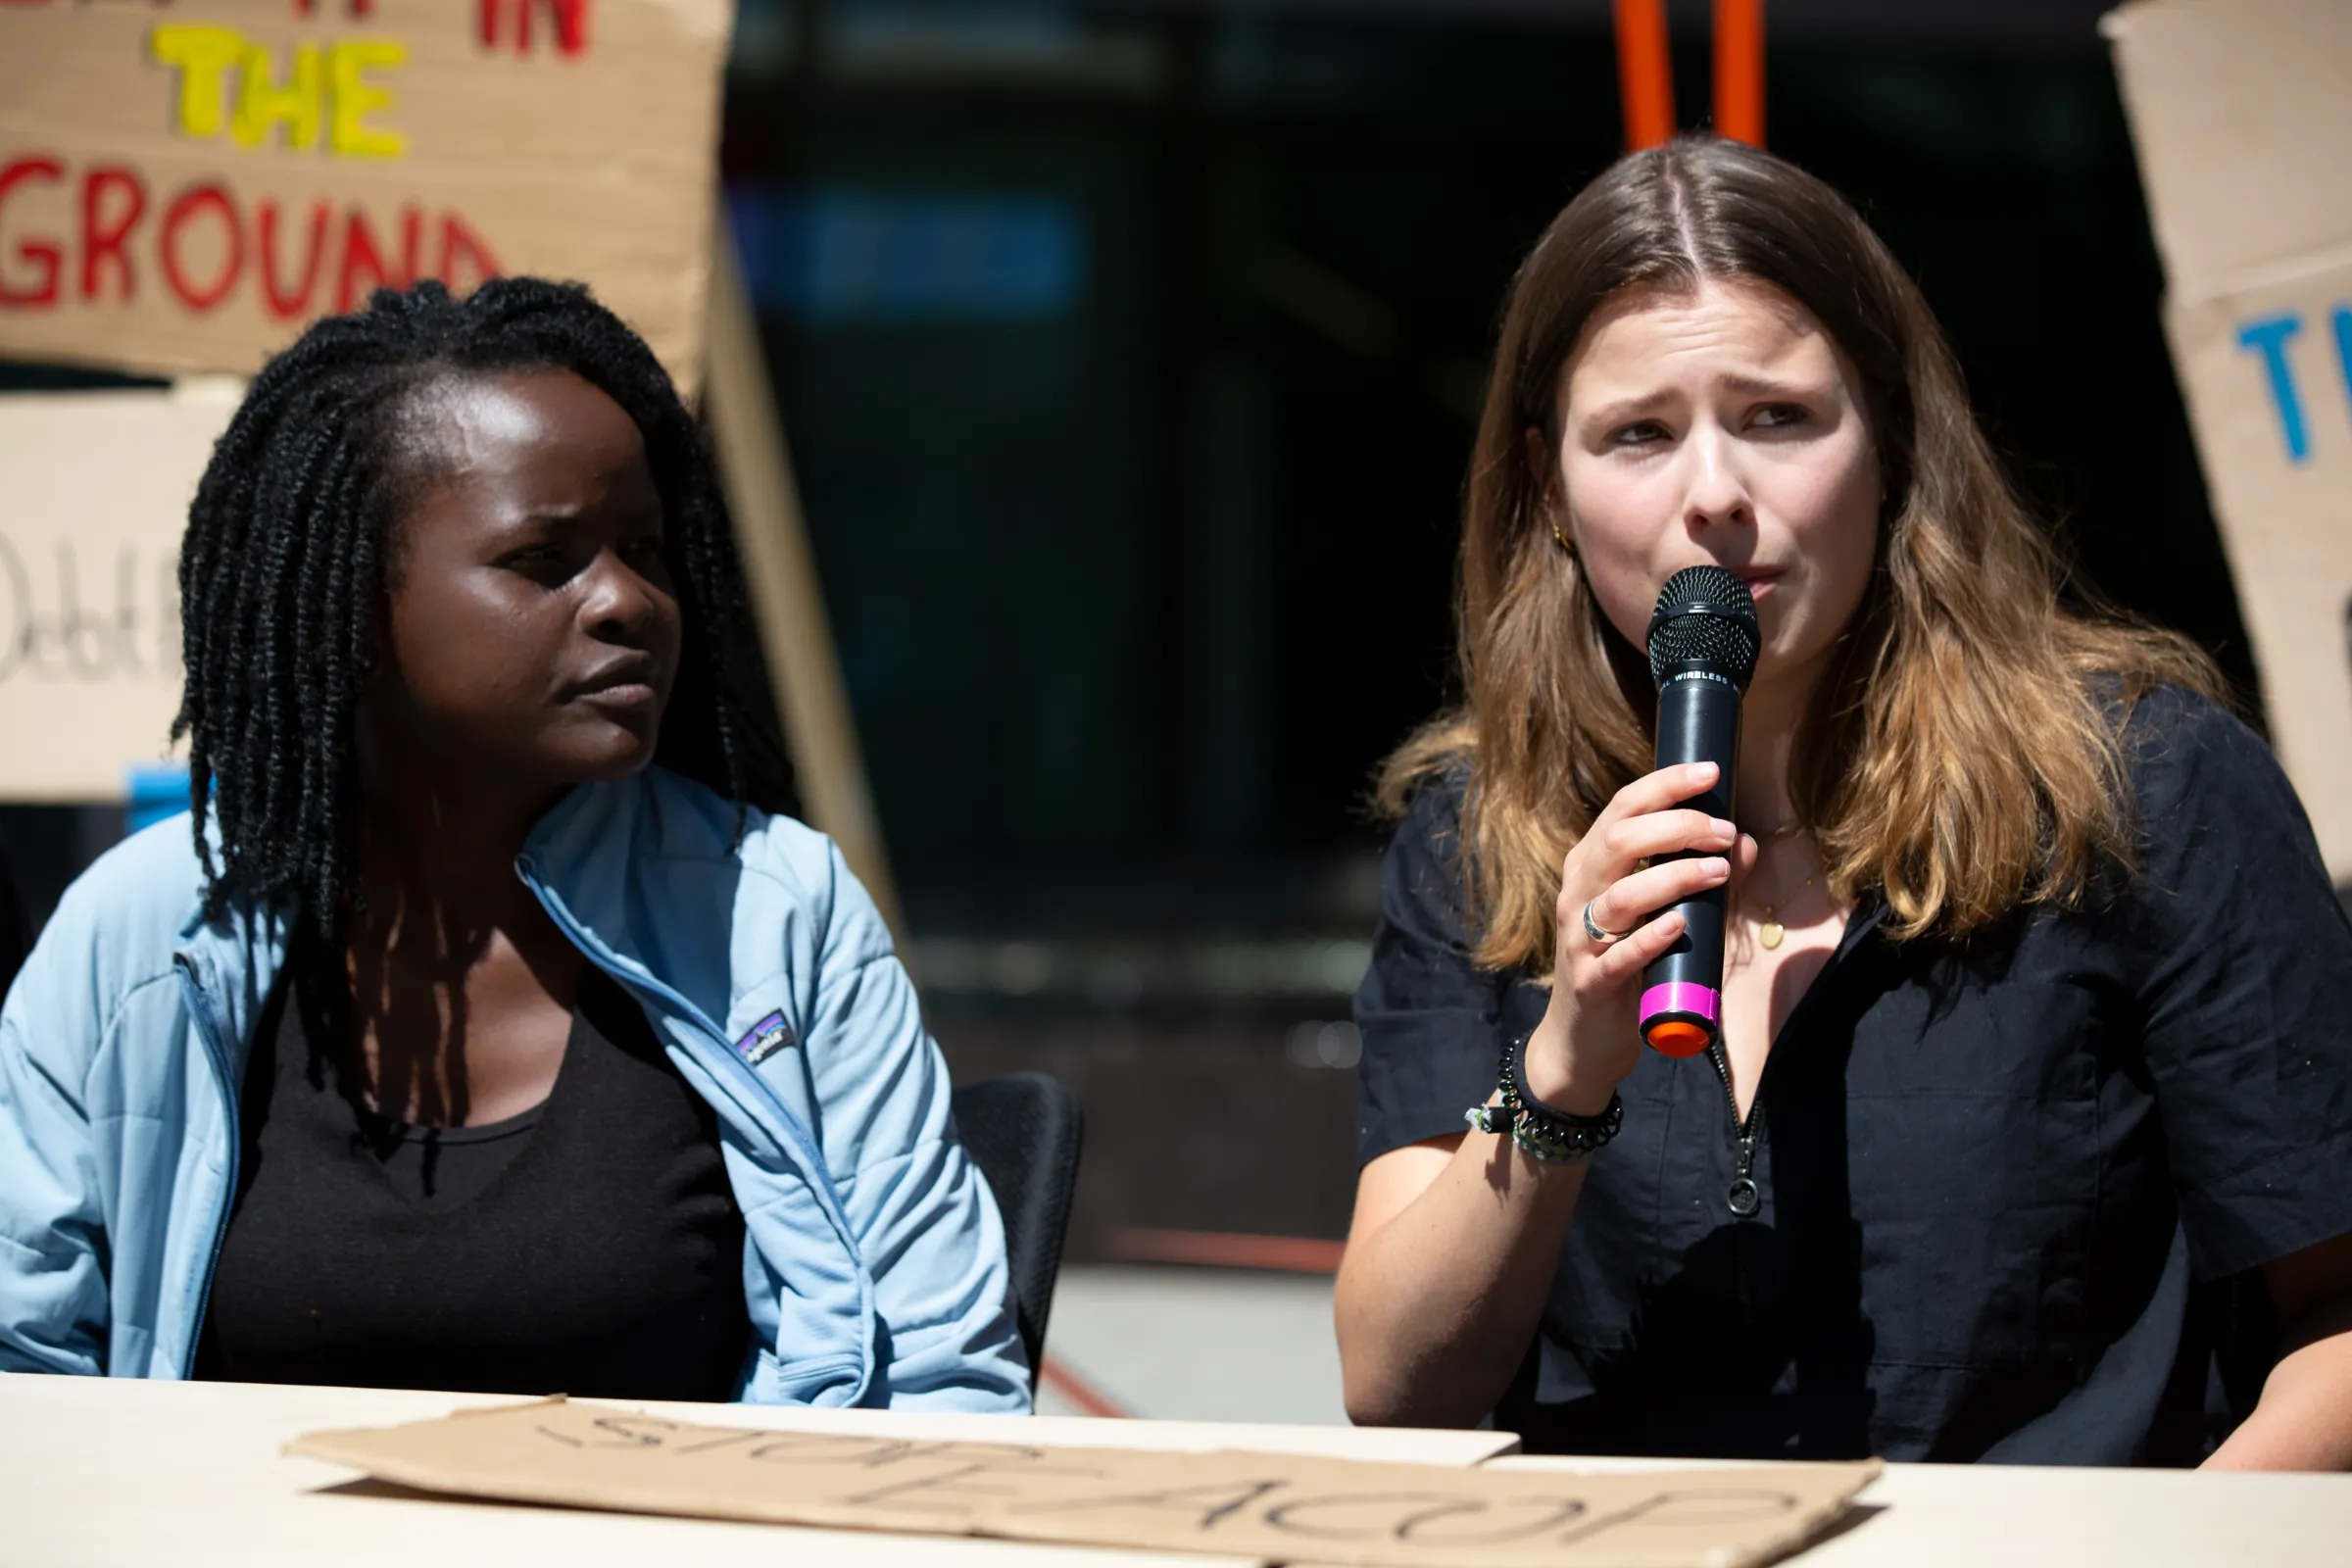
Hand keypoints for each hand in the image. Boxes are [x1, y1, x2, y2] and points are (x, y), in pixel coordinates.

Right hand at [1521, 762, 1756, 1114]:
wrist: (1584, 1041)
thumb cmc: (1627, 967)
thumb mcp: (1660, 915)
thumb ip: (1699, 879)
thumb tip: (1745, 843)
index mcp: (1591, 867)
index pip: (1623, 808)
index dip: (1665, 784)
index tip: (1710, 772)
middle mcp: (1579, 894)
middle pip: (1619, 840)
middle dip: (1677, 827)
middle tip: (1723, 832)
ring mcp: (1580, 939)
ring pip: (1621, 895)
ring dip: (1674, 877)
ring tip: (1719, 871)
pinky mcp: (1591, 982)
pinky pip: (1619, 955)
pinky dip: (1650, 937)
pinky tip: (1679, 925)